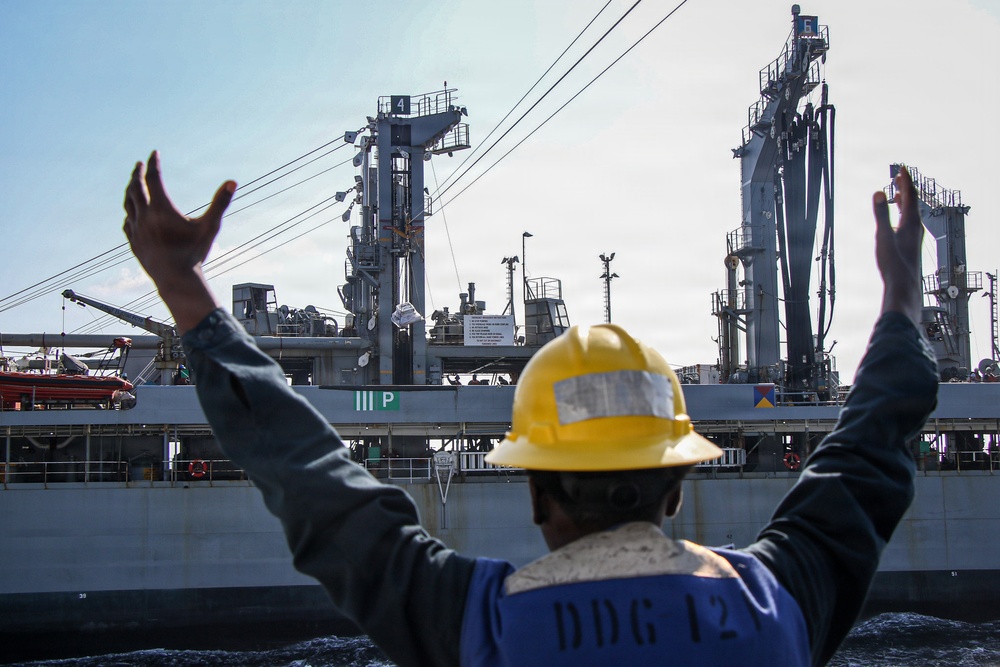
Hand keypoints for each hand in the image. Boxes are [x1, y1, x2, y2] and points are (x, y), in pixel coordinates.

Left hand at [123, 151, 236, 332]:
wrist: (176, 280)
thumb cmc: (194, 253)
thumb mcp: (210, 226)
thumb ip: (220, 202)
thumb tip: (233, 182)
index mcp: (161, 209)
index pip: (153, 178)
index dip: (153, 163)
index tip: (154, 153)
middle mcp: (144, 216)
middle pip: (135, 187)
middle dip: (137, 173)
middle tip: (139, 165)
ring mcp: (136, 230)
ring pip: (128, 204)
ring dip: (130, 191)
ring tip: (133, 185)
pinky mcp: (133, 242)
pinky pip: (127, 222)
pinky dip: (129, 212)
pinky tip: (132, 212)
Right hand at [873, 166, 922, 326]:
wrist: (903, 287)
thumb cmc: (894, 264)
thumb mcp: (884, 237)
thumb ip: (881, 214)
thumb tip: (878, 192)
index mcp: (912, 223)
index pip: (911, 195)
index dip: (906, 180)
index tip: (901, 168)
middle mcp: (916, 228)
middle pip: (913, 203)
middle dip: (906, 188)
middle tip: (899, 177)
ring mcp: (914, 237)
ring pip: (911, 214)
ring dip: (905, 201)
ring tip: (898, 194)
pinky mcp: (910, 246)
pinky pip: (908, 224)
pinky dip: (902, 215)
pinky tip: (897, 220)